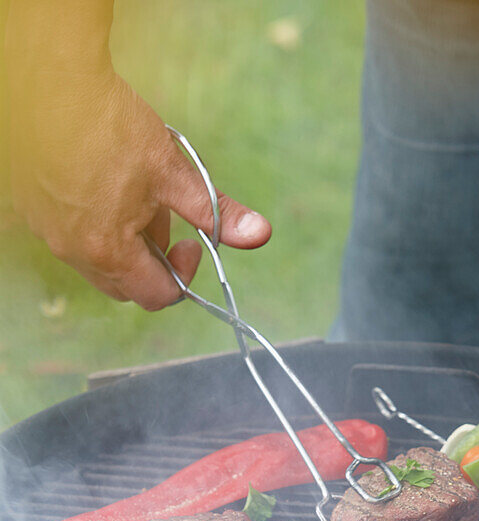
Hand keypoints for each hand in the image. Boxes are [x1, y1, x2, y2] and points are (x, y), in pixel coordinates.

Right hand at [7, 55, 270, 310]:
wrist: (52, 80)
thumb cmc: (112, 126)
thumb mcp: (174, 172)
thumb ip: (215, 212)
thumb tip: (260, 235)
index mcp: (109, 253)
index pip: (156, 296)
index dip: (183, 274)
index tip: (192, 243)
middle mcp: (73, 252)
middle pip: (126, 285)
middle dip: (154, 261)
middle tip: (165, 217)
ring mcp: (48, 232)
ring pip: (98, 260)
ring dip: (126, 241)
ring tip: (134, 190)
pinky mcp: (33, 209)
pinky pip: (73, 235)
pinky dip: (96, 223)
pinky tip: (103, 180)